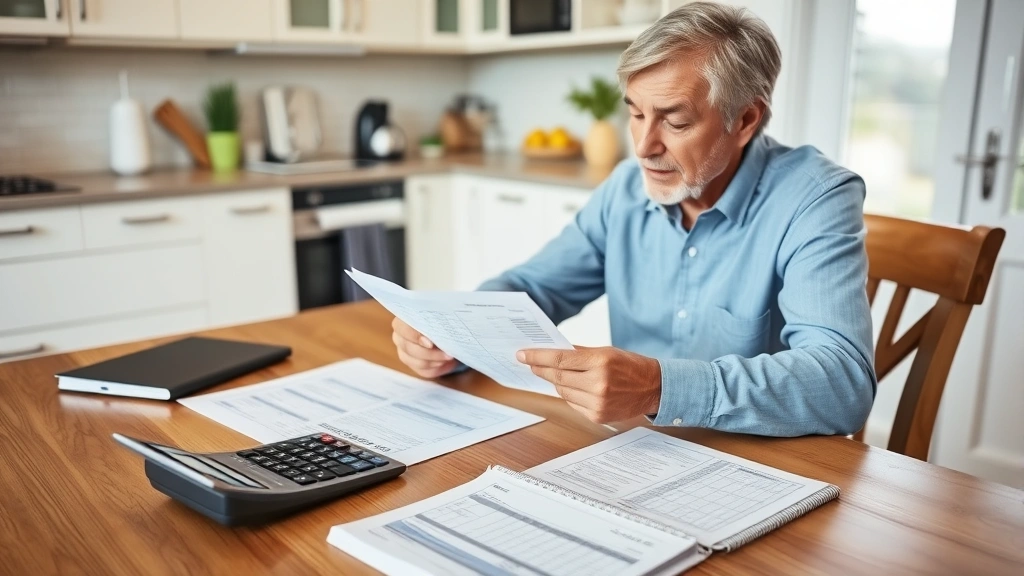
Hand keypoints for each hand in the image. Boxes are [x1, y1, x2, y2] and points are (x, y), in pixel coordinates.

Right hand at [391, 317, 457, 377]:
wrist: (447, 331)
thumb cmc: (442, 319)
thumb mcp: (440, 314)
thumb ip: (437, 317)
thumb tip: (443, 319)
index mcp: (403, 320)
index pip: (401, 328)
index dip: (415, 336)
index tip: (431, 344)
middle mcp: (400, 337)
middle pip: (408, 348)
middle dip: (430, 353)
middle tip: (448, 354)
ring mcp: (404, 352)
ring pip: (416, 362)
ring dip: (435, 361)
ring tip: (449, 357)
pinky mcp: (413, 365)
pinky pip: (423, 371)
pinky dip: (437, 368)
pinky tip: (447, 363)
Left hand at [517, 346, 661, 422]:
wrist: (654, 388)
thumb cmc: (630, 365)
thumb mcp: (606, 351)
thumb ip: (578, 353)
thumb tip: (552, 352)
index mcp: (601, 362)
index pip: (560, 360)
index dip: (537, 357)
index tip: (522, 355)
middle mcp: (598, 384)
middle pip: (558, 377)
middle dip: (540, 370)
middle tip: (529, 363)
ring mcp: (598, 403)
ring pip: (563, 392)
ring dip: (556, 382)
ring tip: (554, 374)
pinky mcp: (597, 416)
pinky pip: (573, 404)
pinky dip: (569, 395)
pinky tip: (573, 388)